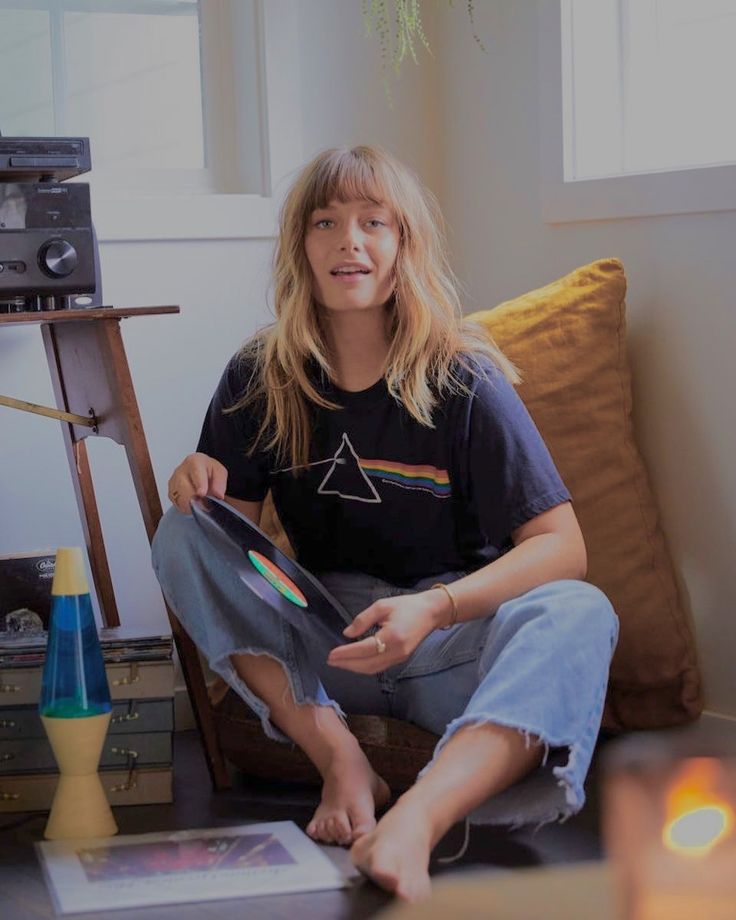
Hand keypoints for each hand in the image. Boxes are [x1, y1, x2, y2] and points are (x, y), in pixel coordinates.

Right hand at [167, 452, 227, 513]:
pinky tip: (194, 501)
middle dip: (196, 499)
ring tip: (201, 501)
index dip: (199, 484)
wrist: (199, 472)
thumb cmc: (208, 471)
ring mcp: (173, 482)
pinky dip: (188, 507)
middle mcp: (180, 470)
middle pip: (185, 489)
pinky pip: (179, 505)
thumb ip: (220, 482)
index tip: (202, 493)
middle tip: (206, 504)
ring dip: (193, 504)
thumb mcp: (219, 472)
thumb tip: (218, 494)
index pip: (196, 473)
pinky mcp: (170, 493)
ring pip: (181, 499)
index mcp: (194, 461)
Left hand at [326, 591, 447, 673]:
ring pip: (373, 669)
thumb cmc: (406, 606)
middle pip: (367, 665)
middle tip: (330, 661)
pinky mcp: (401, 659)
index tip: (331, 654)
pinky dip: (364, 667)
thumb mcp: (382, 606)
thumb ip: (363, 619)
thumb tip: (347, 634)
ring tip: (339, 663)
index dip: (346, 653)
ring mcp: (400, 658)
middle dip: (347, 664)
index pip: (364, 649)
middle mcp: (396, 651)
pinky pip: (379, 667)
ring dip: (354, 668)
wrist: (431, 613)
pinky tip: (355, 662)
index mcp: (392, 637)